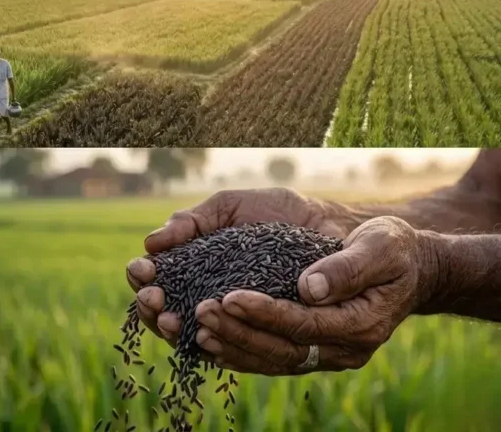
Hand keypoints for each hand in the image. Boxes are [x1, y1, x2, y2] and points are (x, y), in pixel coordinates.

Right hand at [127, 188, 349, 345]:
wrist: (336, 226)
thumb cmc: (279, 212)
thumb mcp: (229, 209)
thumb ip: (190, 221)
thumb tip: (151, 243)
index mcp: (196, 269)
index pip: (158, 283)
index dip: (142, 280)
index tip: (140, 269)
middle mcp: (210, 301)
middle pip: (166, 318)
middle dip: (152, 310)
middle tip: (152, 298)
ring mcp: (236, 323)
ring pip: (196, 340)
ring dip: (177, 333)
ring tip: (171, 318)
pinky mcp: (266, 340)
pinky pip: (238, 355)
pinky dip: (218, 347)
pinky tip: (204, 337)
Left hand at [187, 216, 434, 374]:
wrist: (410, 268)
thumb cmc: (393, 249)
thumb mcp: (380, 246)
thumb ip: (347, 267)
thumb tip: (309, 287)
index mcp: (362, 324)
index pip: (304, 325)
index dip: (265, 313)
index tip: (229, 297)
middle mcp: (345, 349)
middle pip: (283, 349)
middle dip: (239, 332)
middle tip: (202, 311)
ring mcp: (329, 355)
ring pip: (274, 361)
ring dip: (233, 347)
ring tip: (196, 330)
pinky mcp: (314, 352)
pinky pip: (273, 359)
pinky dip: (240, 354)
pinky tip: (210, 343)